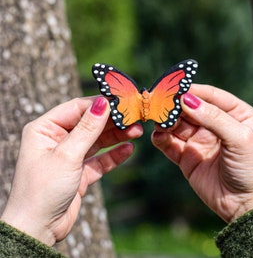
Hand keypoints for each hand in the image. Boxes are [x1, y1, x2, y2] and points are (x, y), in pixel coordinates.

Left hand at [1, 97, 142, 245]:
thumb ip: (87, 128)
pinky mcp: (79, 172)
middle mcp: (57, 139)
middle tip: (134, 118)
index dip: (99, 104)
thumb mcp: (67, 154)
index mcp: (45, 129)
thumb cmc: (43, 189)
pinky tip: (128, 149)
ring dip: (116, 136)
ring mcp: (69, 156)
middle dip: (112, 122)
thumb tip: (103, 103)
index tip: (121, 101)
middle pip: (89, 124)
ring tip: (137, 132)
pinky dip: (114, 155)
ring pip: (97, 141)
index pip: (76, 108)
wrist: (38, 229)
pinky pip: (100, 159)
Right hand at [152, 84, 252, 222]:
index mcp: (234, 113)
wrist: (248, 206)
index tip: (173, 87)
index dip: (191, 90)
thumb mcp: (240, 138)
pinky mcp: (187, 157)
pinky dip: (161, 139)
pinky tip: (158, 137)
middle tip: (159, 104)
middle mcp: (214, 124)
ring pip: (177, 124)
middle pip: (189, 108)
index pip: (209, 95)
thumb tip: (186, 99)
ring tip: (158, 121)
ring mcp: (199, 140)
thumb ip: (213, 117)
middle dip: (174, 106)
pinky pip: (170, 144)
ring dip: (165, 121)